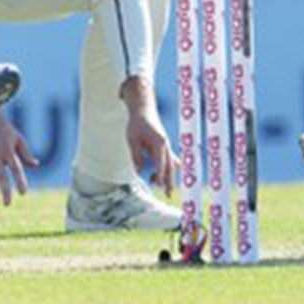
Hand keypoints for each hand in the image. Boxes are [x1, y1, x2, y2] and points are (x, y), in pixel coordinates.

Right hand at [0, 111, 38, 207]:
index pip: (16, 168)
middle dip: (4, 191)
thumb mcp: (18, 139)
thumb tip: (36, 165)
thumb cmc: (6, 131)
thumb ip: (26, 154)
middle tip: (8, 204)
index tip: (23, 193)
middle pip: (1, 176)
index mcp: (8, 151)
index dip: (19, 181)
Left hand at [120, 77, 176, 196]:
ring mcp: (165, 145)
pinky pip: (168, 160)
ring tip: (165, 189)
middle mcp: (165, 145)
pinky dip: (166, 169)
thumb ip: (137, 156)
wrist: (143, 109)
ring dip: (168, 176)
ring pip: (171, 164)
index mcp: (159, 142)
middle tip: (169, 195)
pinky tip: (160, 177)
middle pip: (170, 166)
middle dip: (169, 181)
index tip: (158, 186)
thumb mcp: (132, 140)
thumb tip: (140, 171)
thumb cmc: (137, 124)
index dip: (160, 176)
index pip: (161, 163)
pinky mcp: (163, 146)